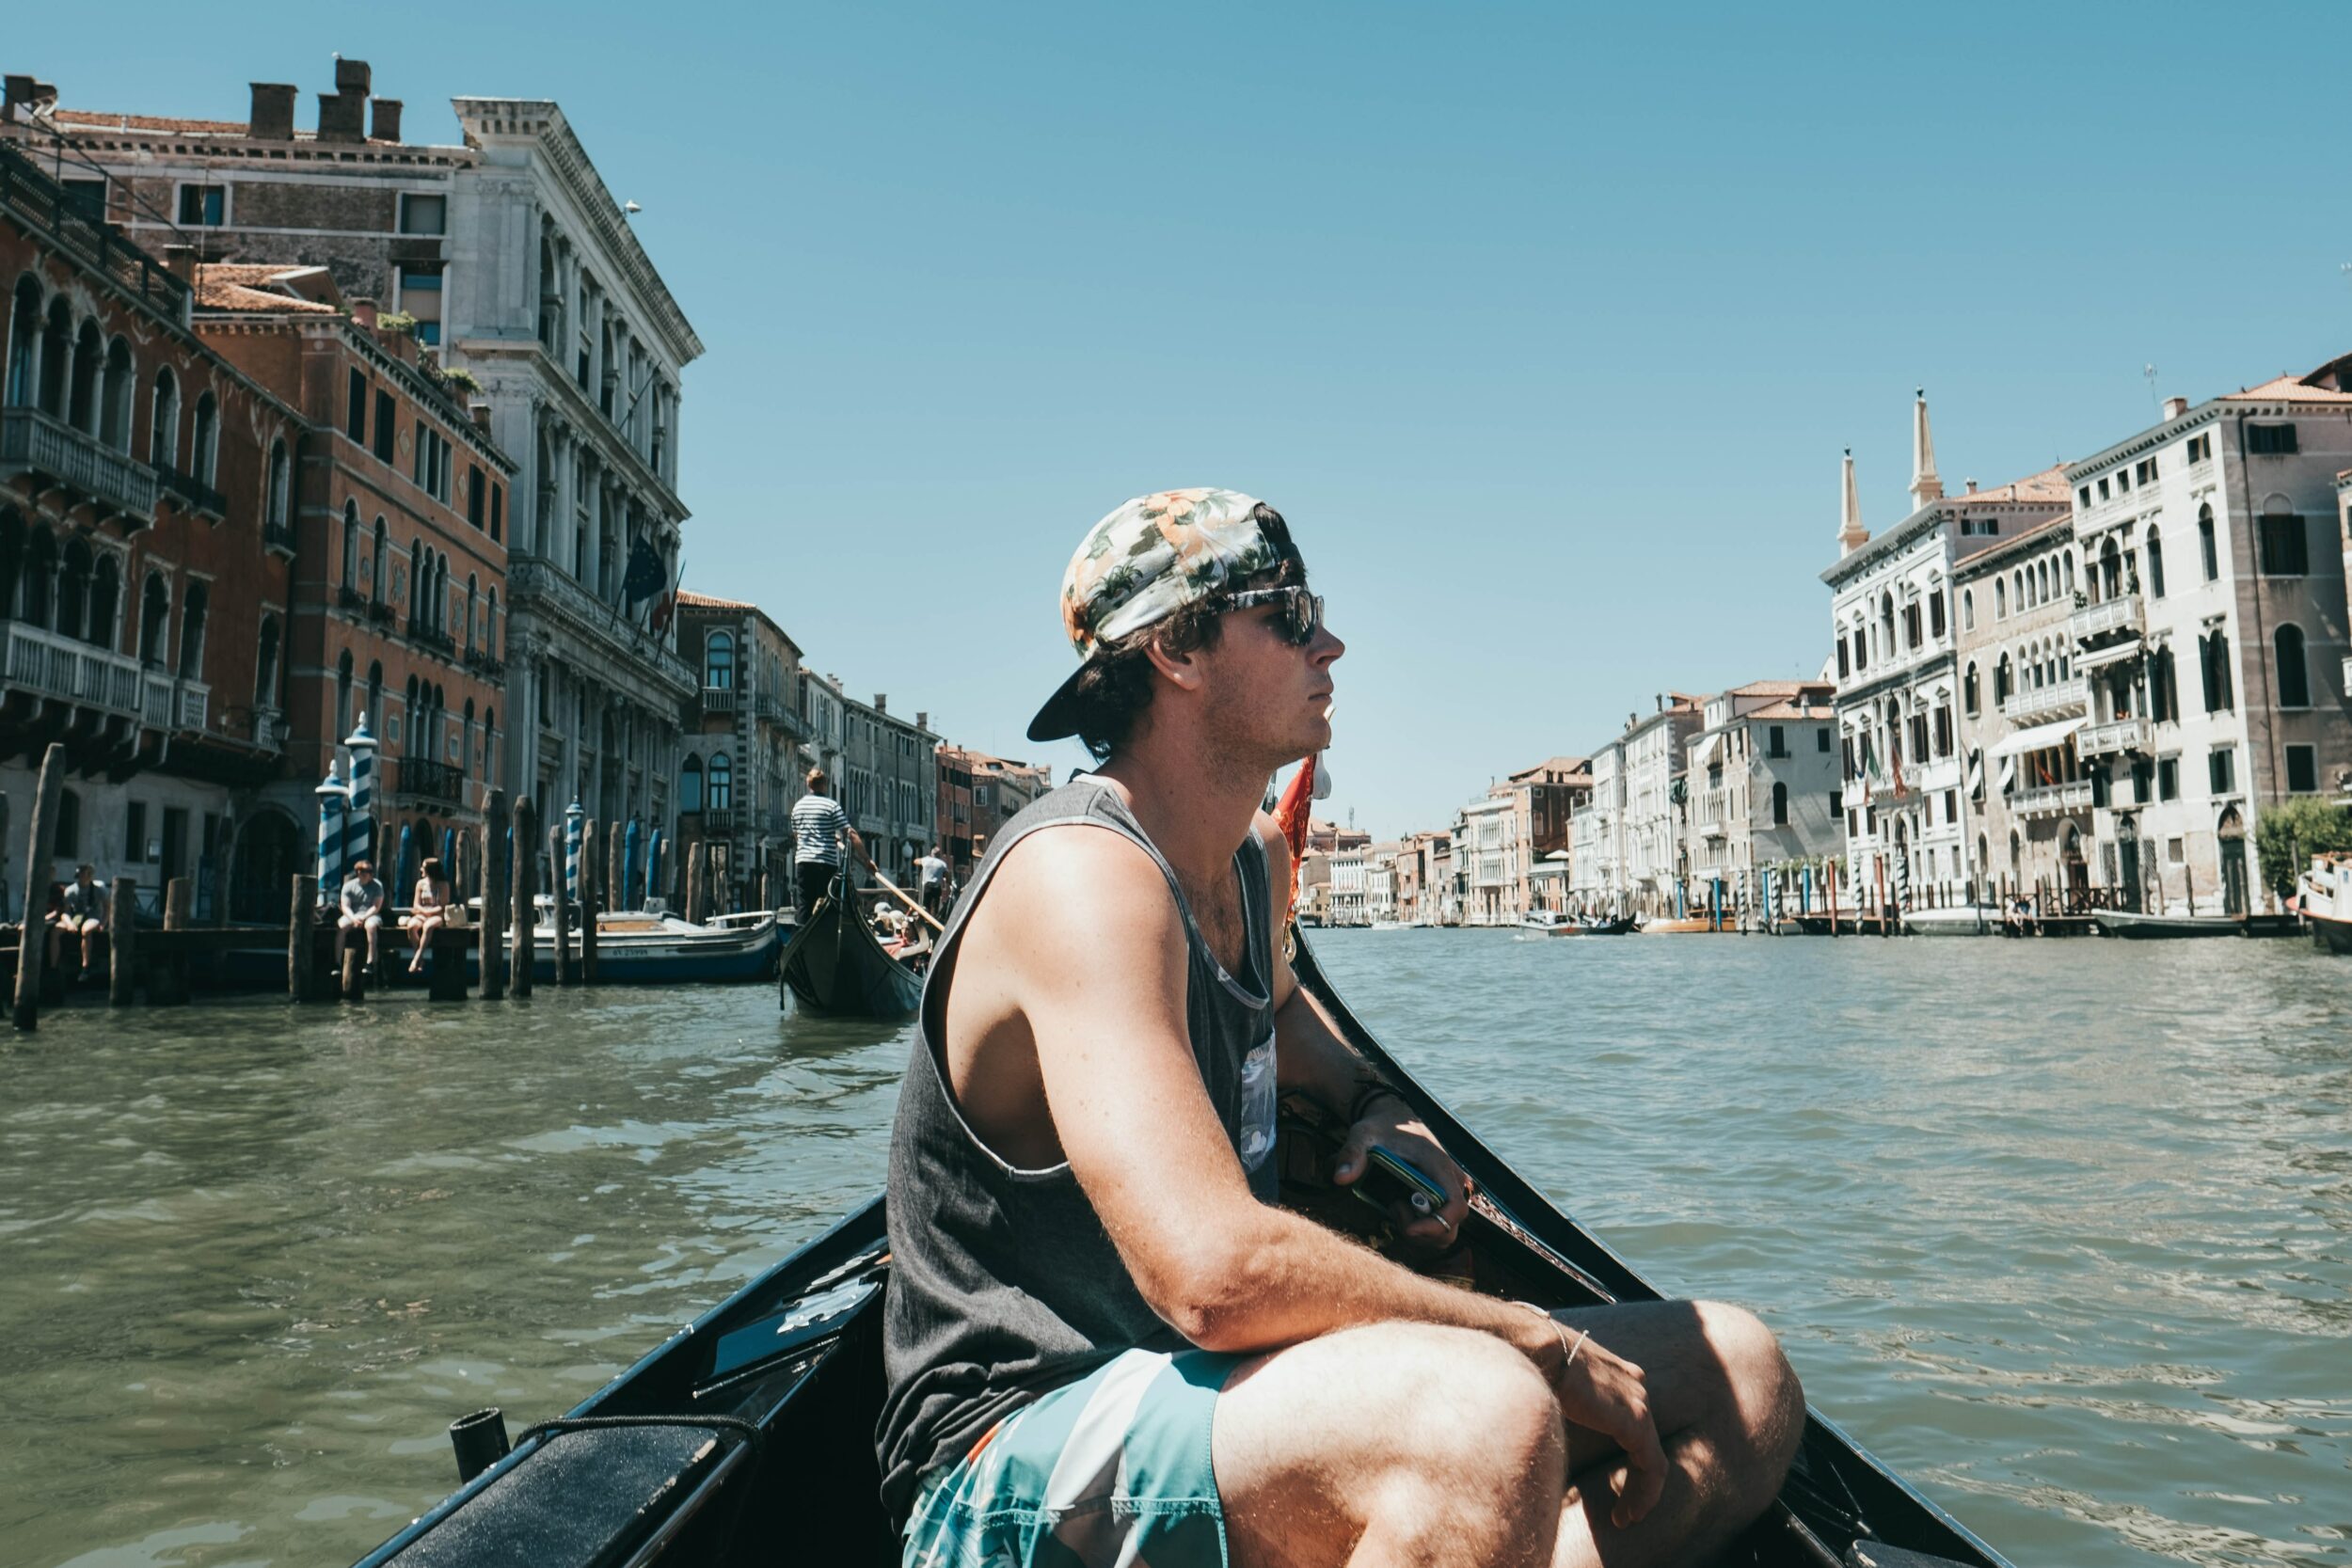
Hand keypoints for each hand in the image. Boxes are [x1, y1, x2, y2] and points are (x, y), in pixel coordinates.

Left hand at [1330, 1093, 1470, 1251]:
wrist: (1394, 1116)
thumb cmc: (1380, 1126)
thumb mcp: (1363, 1135)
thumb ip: (1352, 1154)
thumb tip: (1340, 1179)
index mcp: (1439, 1166)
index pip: (1455, 1207)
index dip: (1436, 1226)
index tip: (1408, 1228)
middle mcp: (1451, 1179)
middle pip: (1450, 1226)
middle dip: (1422, 1232)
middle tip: (1394, 1209)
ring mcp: (1448, 1187)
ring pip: (1445, 1229)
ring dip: (1419, 1230)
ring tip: (1394, 1204)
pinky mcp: (1442, 1193)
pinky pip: (1439, 1221)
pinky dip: (1420, 1225)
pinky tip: (1398, 1204)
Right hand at [1544, 1322, 1665, 1528]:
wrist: (1535, 1348)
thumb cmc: (1531, 1364)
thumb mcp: (1553, 1390)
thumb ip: (1564, 1410)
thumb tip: (1545, 1433)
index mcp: (1615, 1376)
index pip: (1632, 1425)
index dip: (1625, 1459)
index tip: (1609, 1487)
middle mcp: (1634, 1385)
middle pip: (1644, 1443)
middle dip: (1634, 1482)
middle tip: (1621, 1511)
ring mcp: (1638, 1401)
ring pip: (1651, 1458)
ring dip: (1639, 1492)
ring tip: (1624, 1518)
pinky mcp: (1635, 1419)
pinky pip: (1652, 1465)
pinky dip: (1645, 1492)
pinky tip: (1630, 1512)